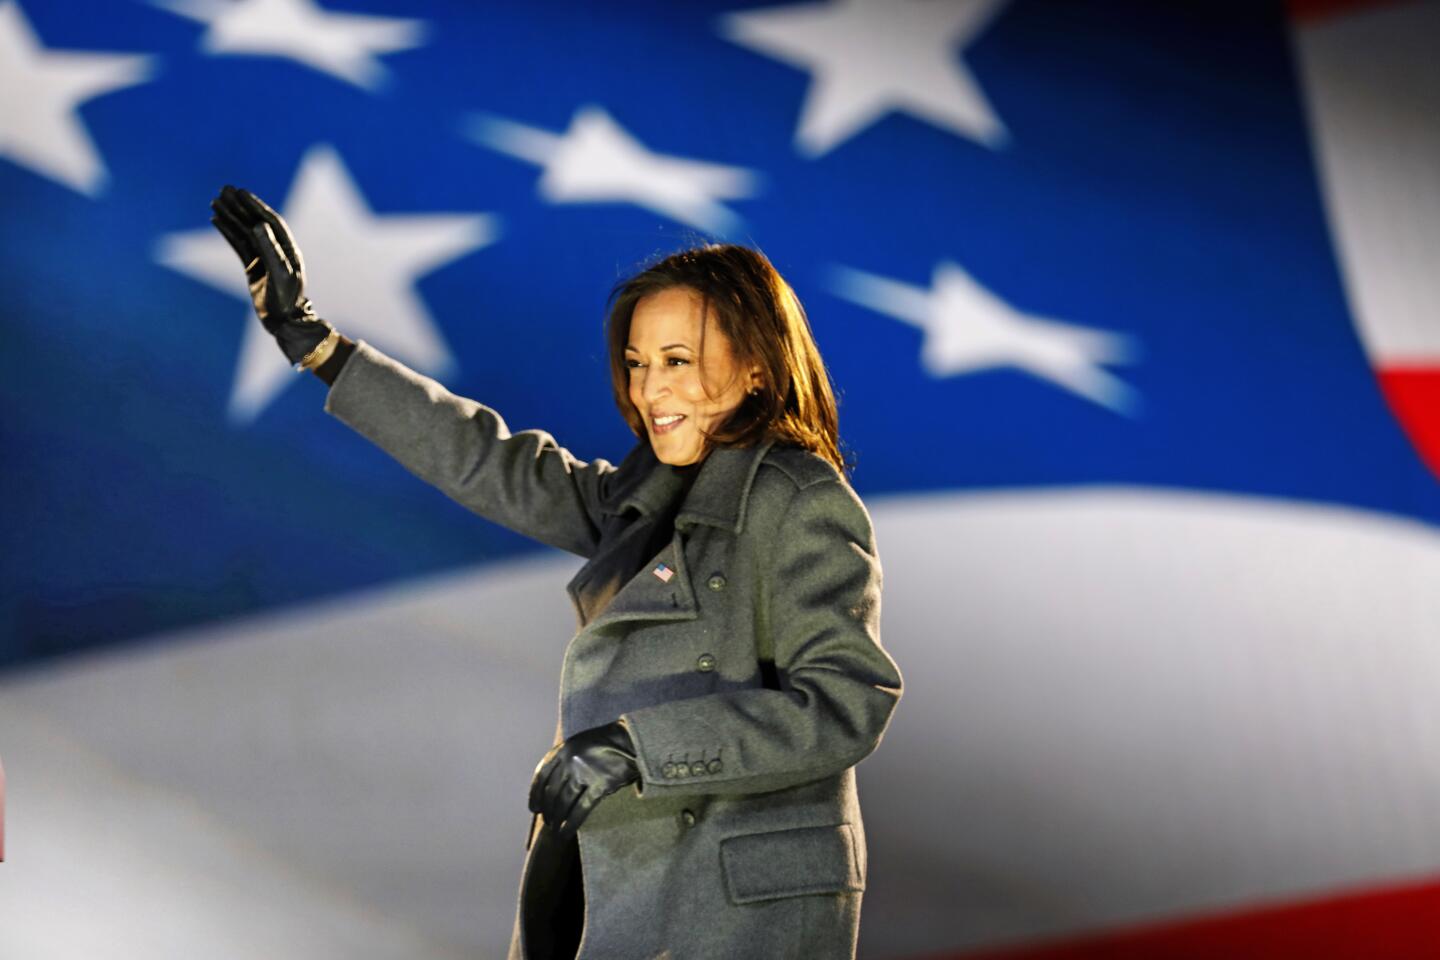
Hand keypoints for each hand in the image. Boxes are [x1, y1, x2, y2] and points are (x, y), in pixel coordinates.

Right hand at [209, 184, 332, 365]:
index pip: (269, 221)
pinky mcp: (254, 267)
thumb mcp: (279, 273)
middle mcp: (276, 250)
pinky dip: (228, 232)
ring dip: (231, 216)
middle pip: (255, 222)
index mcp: (288, 249)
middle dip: (240, 206)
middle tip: (223, 189)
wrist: (285, 322)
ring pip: (244, 232)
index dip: (254, 205)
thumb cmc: (286, 299)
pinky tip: (216, 220)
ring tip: (215, 200)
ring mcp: (264, 258)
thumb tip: (259, 224)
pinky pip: (239, 245)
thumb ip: (270, 249)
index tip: (240, 192)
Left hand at [529, 720, 639, 842]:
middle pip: (551, 792)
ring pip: (563, 802)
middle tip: (548, 822)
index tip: (533, 808)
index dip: (535, 795)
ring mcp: (584, 772)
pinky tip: (566, 832)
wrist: (631, 740)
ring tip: (555, 829)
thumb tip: (551, 787)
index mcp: (562, 750)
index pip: (541, 776)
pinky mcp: (600, 784)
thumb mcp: (578, 745)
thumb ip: (563, 761)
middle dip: (547, 810)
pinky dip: (571, 823)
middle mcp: (570, 761)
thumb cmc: (604, 744)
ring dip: (557, 819)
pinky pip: (581, 808)